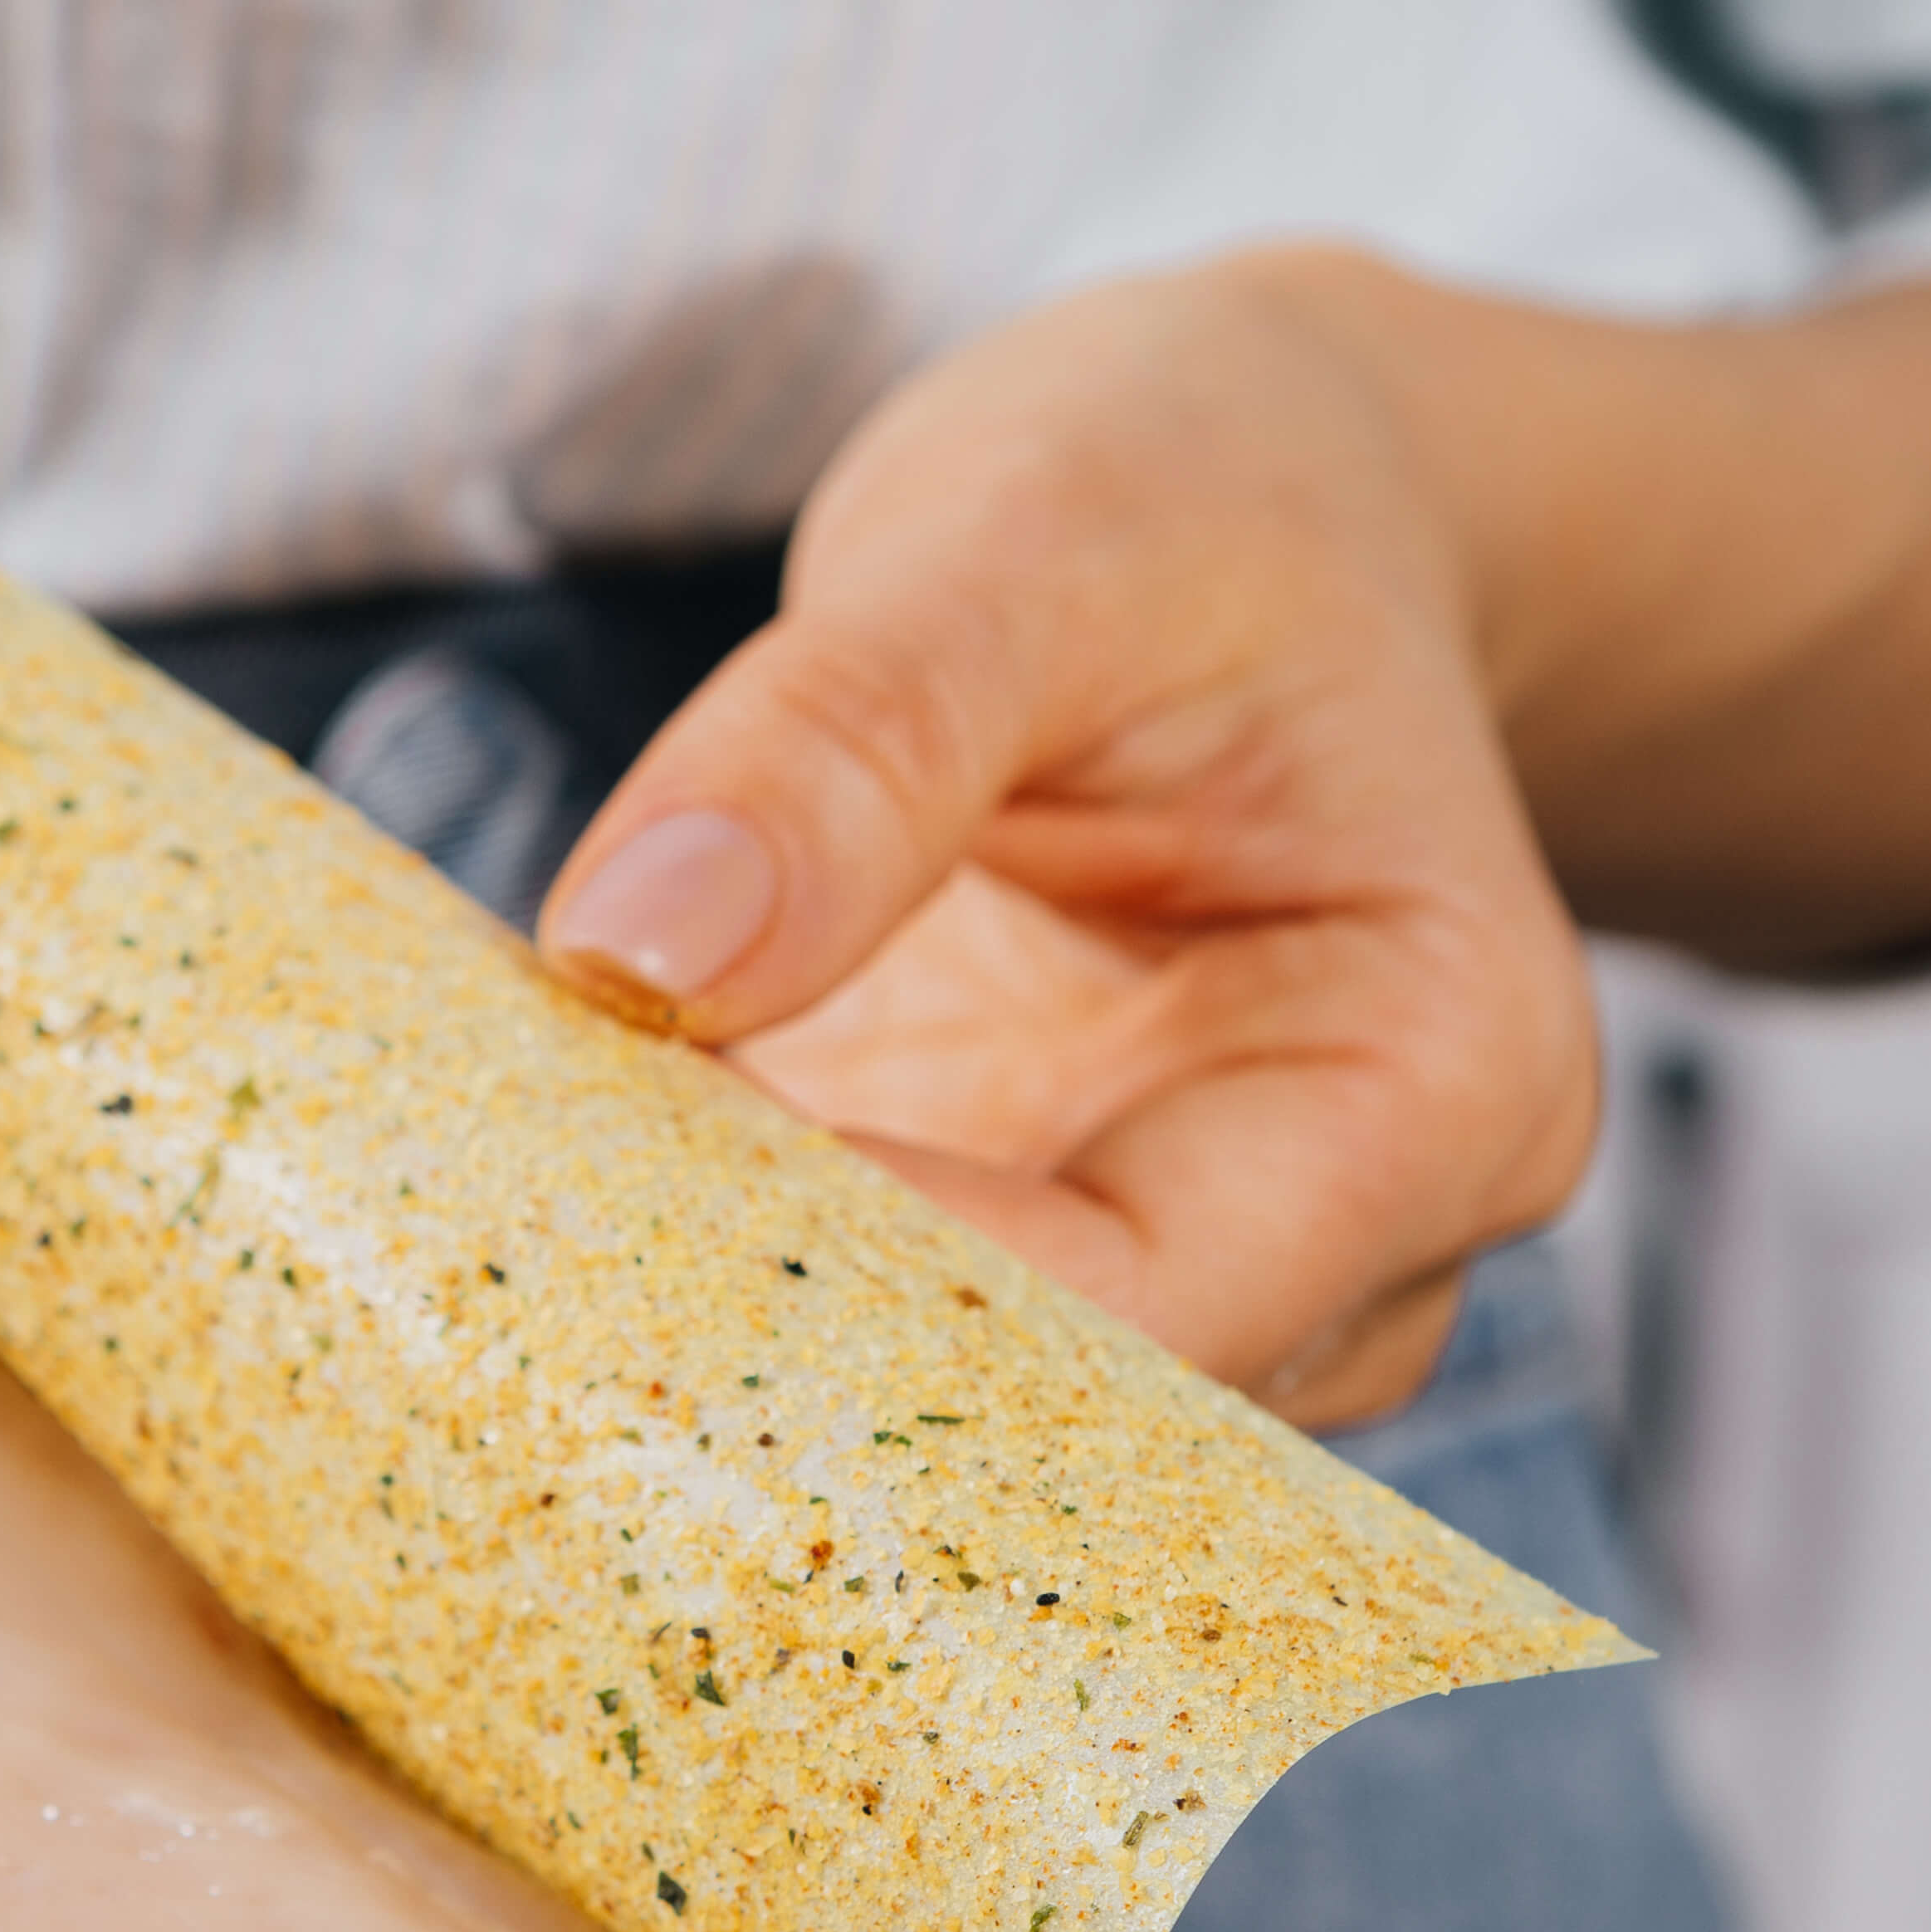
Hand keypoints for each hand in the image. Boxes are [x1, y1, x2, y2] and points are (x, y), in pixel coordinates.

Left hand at [537, 251, 1930, 1429]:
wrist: (1256, 504)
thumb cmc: (1202, 499)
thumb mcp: (1032, 526)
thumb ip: (846, 732)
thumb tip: (636, 953)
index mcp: (1436, 1094)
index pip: (1139, 1314)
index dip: (860, 1303)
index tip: (596, 1216)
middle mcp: (1349, 1263)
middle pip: (1045, 1432)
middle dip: (776, 1366)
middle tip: (494, 1272)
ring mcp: (1192, 1301)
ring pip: (938, 1428)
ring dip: (724, 1341)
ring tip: (513, 1225)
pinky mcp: (1033, 1282)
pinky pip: (865, 1354)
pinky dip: (711, 1295)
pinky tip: (558, 1215)